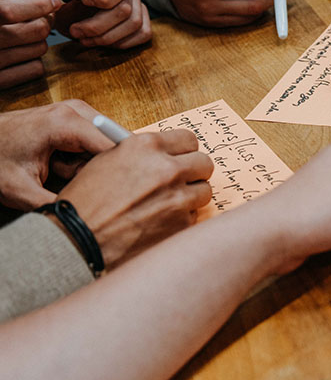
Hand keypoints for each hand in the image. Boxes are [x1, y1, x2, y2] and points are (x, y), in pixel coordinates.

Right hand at [0, 0, 61, 88]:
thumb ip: (10, 1)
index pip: (9, 11)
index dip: (38, 4)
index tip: (54, 0)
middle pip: (36, 30)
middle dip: (45, 21)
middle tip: (43, 18)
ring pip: (40, 48)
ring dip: (39, 41)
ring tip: (26, 38)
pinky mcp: (0, 82)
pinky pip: (36, 68)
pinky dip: (35, 60)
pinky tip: (23, 54)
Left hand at [0, 101, 111, 208]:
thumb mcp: (22, 192)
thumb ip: (57, 206)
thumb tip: (82, 223)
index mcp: (65, 123)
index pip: (115, 147)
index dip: (117, 173)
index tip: (110, 193)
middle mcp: (76, 110)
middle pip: (113, 146)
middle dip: (96, 167)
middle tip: (63, 176)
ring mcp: (76, 110)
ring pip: (105, 145)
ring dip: (88, 162)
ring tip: (56, 168)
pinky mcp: (75, 115)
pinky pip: (95, 141)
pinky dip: (82, 155)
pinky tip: (58, 160)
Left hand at [39, 0, 151, 49]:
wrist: (65, 6)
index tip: (83, 1)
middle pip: (126, 10)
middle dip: (98, 25)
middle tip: (75, 31)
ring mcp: (137, 6)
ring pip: (135, 25)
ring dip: (106, 37)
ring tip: (84, 38)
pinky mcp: (141, 22)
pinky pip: (143, 34)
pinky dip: (121, 42)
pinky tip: (101, 41)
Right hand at [56, 130, 212, 267]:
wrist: (77, 241)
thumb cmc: (85, 202)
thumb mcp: (106, 162)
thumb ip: (139, 153)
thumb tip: (163, 153)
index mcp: (146, 147)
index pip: (189, 139)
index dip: (184, 151)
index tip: (181, 158)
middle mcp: (166, 169)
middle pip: (204, 163)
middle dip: (193, 172)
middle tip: (181, 181)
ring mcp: (178, 198)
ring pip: (204, 191)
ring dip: (190, 197)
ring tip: (166, 205)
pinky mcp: (182, 224)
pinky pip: (193, 216)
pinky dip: (181, 220)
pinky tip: (158, 223)